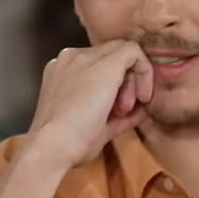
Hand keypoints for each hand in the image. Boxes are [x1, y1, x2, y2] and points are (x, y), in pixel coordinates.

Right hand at [27, 40, 153, 167]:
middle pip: (111, 57)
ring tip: (124, 109)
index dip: (115, 86)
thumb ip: (116, 114)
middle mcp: (72, 57)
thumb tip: (140, 110)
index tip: (119, 111)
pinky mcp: (106, 62)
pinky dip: (144, 72)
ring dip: (133, 81)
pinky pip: (134, 52)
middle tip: (123, 110)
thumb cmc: (69, 143)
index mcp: (64, 70)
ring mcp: (87, 56)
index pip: (99, 66)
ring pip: (122, 54)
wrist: (53, 145)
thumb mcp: (96, 124)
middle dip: (125, 82)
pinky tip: (142, 97)